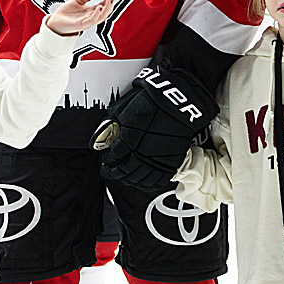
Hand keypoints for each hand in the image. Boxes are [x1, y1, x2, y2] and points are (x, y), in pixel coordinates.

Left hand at [45, 0, 115, 36]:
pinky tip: (99, 7)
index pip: (104, 4)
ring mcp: (87, 21)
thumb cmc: (65, 14)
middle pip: (106, 10)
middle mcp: (91, 16)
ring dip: (107, 8)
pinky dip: (97, 14)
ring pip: (102, 16)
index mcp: (91, 11)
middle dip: (111, 1)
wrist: (54, 21)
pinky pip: (92, 20)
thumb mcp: (77, 1)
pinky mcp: (81, 24)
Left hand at [96, 64, 217, 190]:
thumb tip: (104, 132)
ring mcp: (157, 158)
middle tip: (112, 171)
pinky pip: (158, 180)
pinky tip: (144, 180)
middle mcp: (142, 152)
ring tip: (126, 176)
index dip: (107, 161)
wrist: (179, 101)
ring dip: (130, 180)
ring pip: (140, 179)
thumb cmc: (153, 100)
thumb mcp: (125, 107)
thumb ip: (112, 122)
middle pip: (124, 171)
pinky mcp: (171, 161)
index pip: (112, 158)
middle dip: (115, 173)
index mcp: (128, 139)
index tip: (106, 161)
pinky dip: (149, 183)